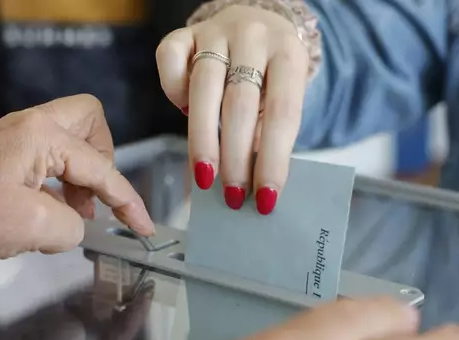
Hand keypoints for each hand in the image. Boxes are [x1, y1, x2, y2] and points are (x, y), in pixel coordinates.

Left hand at [0, 94, 153, 263]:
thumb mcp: (31, 228)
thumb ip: (73, 226)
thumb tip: (78, 225)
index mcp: (41, 135)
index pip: (101, 168)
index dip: (128, 201)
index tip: (143, 228)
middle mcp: (30, 126)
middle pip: (90, 122)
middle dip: (105, 160)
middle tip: (99, 197)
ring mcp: (14, 137)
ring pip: (70, 141)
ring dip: (81, 177)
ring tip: (74, 215)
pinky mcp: (3, 155)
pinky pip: (48, 158)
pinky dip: (60, 183)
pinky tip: (52, 213)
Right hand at [157, 5, 307, 213]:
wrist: (257, 22)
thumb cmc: (270, 73)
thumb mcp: (283, 94)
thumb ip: (270, 129)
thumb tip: (252, 183)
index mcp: (288, 55)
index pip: (283, 114)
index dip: (273, 159)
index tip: (265, 198)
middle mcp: (253, 37)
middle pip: (240, 104)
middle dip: (235, 157)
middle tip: (232, 195)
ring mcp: (215, 31)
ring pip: (204, 87)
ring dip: (203, 140)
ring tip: (205, 177)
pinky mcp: (184, 32)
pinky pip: (171, 61)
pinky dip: (173, 91)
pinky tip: (184, 112)